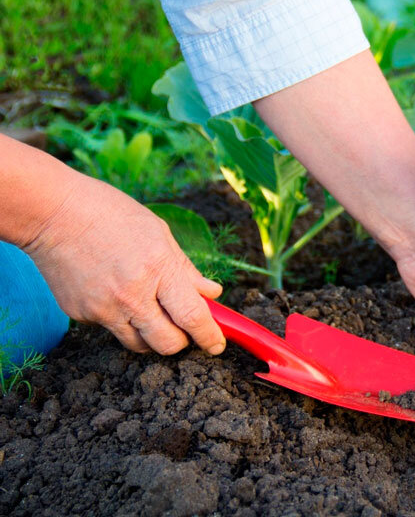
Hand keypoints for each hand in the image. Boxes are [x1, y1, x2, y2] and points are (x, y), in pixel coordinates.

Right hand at [24, 172, 225, 355]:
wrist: (53, 214)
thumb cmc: (110, 214)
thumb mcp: (160, 233)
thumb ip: (186, 270)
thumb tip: (212, 293)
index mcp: (159, 268)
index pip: (193, 316)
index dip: (209, 336)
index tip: (216, 345)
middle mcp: (133, 294)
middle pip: (168, 343)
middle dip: (182, 342)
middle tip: (184, 329)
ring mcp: (105, 308)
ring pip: (140, 344)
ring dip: (153, 336)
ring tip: (150, 310)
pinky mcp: (82, 315)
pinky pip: (112, 329)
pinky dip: (122, 319)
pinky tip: (115, 292)